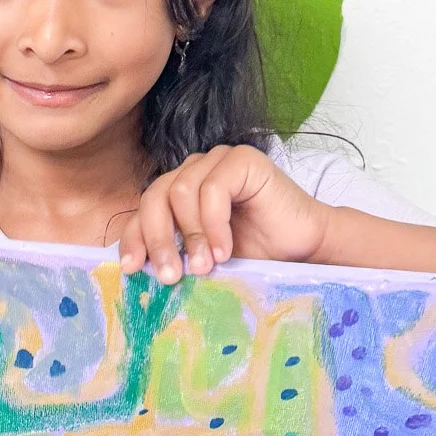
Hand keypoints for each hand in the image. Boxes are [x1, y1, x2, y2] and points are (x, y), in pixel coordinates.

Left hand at [117, 144, 333, 280]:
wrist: (303, 249)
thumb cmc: (255, 256)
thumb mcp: (201, 259)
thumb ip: (173, 254)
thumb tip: (134, 271)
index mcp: (177, 194)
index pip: (142, 210)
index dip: (133, 238)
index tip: (132, 269)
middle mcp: (193, 172)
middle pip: (154, 197)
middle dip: (158, 240)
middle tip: (170, 276)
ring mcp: (216, 161)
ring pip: (179, 192)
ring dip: (190, 236)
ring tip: (204, 266)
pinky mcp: (242, 159)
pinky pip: (212, 189)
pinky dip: (213, 224)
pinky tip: (225, 251)